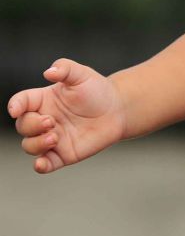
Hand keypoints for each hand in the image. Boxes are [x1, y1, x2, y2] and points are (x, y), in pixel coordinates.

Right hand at [7, 59, 126, 173]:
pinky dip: (40, 166)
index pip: (20, 103)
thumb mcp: (82, 74)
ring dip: (36, 144)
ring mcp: (52, 137)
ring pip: (30, 146)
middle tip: (51, 121)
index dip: (15, 106)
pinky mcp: (62, 153)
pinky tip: (41, 164)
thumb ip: (65, 69)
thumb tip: (48, 72)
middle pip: (22, 126)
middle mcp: (43, 120)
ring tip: (55, 137)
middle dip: (31, 125)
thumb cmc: (97, 90)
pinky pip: (45, 164)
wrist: (118, 110)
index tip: (16, 109)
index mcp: (43, 100)